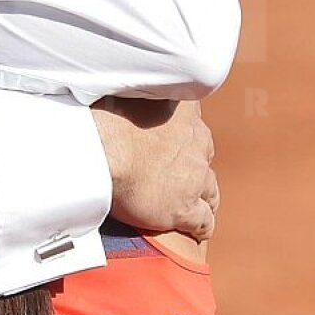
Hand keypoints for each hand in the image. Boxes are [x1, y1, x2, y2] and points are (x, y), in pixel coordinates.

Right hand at [91, 98, 218, 240]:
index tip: (174, 141)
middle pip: (204, 156)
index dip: (184, 136)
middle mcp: (196, 143)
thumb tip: (117, 82)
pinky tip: (198, 232)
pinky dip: (202, 227)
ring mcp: (194, 177)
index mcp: (184, 112)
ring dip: (204, 197)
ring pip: (210, 191)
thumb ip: (133, 90)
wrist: (104, 149)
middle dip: (195, 164)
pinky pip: (203, 221)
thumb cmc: (104, 116)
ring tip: (196, 205)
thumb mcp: (124, 90)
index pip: (193, 123)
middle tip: (180, 173)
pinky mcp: (185, 208)